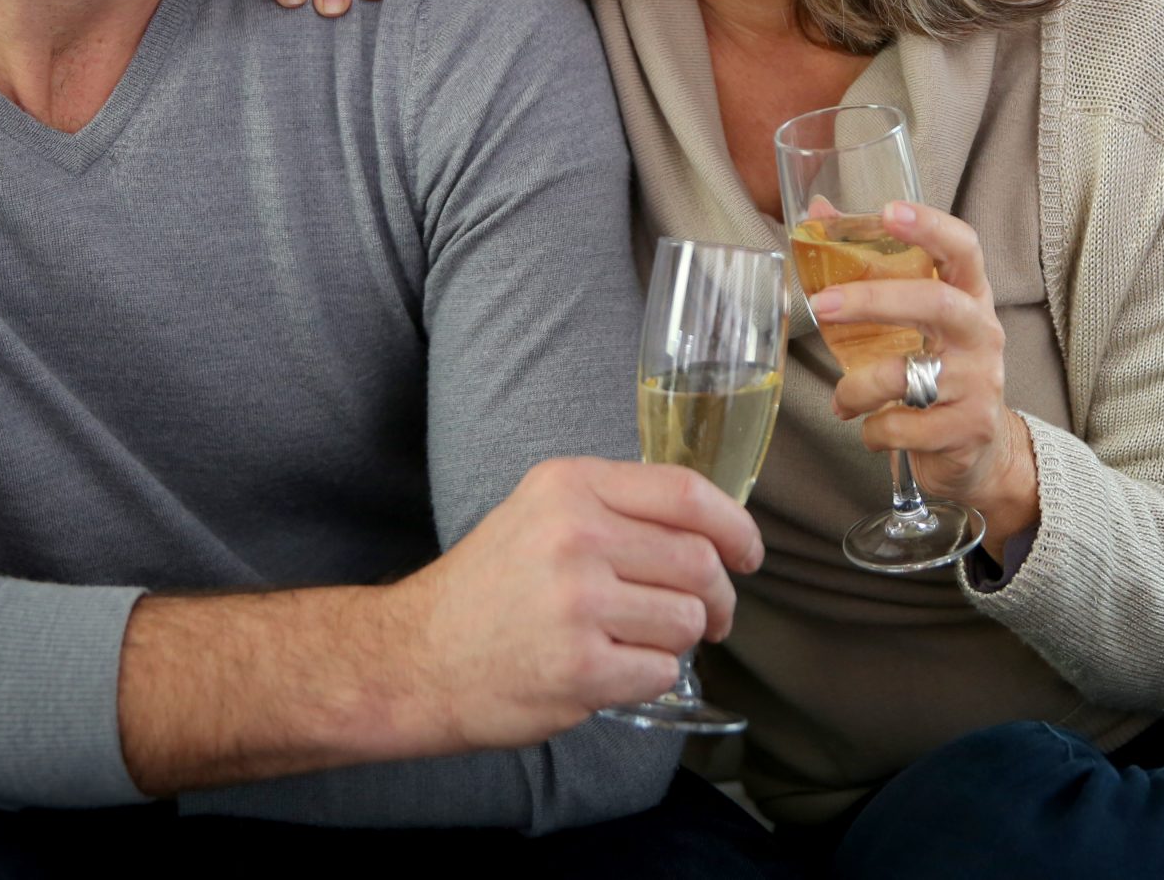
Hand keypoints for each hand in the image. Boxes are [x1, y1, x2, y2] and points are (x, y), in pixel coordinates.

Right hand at [390, 457, 761, 751]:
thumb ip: (618, 508)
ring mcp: (577, 603)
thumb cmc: (489, 588)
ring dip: (680, 640)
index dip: (735, 526)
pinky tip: (614, 669)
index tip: (749, 552)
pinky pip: (661, 670)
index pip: (686, 493)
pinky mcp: (579, 668)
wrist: (415, 657)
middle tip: (710, 617)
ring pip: (687, 620)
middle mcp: (575, 536)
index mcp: (570, 486)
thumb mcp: (541, 513)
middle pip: (699, 563)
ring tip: (638, 641)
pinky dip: (650, 676)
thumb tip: (711, 530)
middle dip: (718, 598)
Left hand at [815, 201, 1040, 558]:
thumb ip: (869, 270)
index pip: (962, 248)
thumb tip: (820, 213)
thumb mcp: (912, 321)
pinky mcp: (969, 429)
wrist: (979, 451)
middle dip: (874, 300)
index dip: (929, 226)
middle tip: (822, 304)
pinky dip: (874, 429)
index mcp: (969, 296)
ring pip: (906, 376)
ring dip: (858, 387)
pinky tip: (874, 428)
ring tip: (843, 399)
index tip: (888, 211)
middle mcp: (982, 334)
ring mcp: (980, 383)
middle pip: (937, 303)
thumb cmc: (935, 371)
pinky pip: (903, 426)